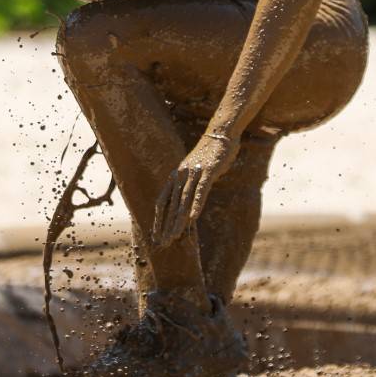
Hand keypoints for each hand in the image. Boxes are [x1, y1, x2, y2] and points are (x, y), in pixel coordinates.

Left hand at [153, 131, 239, 247]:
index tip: (155, 235)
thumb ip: (190, 185)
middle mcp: (180, 176)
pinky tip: (193, 218)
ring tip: (174, 236)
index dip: (158, 219)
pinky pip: (200, 191)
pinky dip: (196, 205)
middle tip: (162, 243)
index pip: (162, 202)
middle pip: (170, 205)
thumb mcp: (195, 170)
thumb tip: (187, 201)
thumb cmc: (209, 154)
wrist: (220, 133)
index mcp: (175, 177)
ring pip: (183, 201)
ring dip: (178, 220)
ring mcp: (193, 174)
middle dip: (166, 225)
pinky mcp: (207, 171)